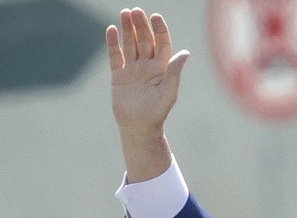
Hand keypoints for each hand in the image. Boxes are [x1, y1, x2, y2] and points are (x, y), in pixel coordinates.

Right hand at [105, 8, 189, 180]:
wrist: (138, 127)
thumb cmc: (157, 112)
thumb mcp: (168, 91)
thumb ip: (175, 71)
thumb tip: (185, 52)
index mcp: (163, 69)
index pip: (162, 44)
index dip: (159, 30)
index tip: (155, 16)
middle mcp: (148, 66)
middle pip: (145, 40)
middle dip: (141, 25)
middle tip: (135, 11)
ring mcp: (133, 70)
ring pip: (130, 44)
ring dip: (128, 29)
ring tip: (125, 13)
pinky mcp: (119, 76)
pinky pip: (115, 56)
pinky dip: (113, 43)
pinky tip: (111, 30)